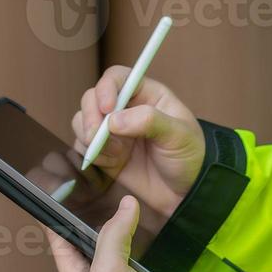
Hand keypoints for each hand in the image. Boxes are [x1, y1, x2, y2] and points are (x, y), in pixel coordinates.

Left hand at [48, 195, 142, 271]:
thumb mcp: (108, 267)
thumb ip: (114, 235)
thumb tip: (126, 206)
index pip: (57, 239)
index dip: (54, 217)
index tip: (52, 198)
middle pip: (80, 245)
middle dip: (85, 224)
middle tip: (88, 202)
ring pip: (102, 254)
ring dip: (107, 236)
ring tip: (113, 216)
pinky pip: (121, 262)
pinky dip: (126, 249)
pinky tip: (134, 243)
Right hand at [73, 67, 204, 218]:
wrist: (186, 193)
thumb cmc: (189, 156)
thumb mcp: (178, 134)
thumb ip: (149, 121)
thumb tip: (114, 120)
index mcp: (146, 94)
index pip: (116, 78)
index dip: (106, 88)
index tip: (107, 108)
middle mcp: (125, 109)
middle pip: (92, 97)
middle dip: (91, 116)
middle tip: (98, 136)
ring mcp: (113, 131)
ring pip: (82, 120)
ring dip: (91, 136)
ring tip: (116, 153)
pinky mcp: (104, 152)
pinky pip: (82, 146)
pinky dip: (90, 154)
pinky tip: (112, 163)